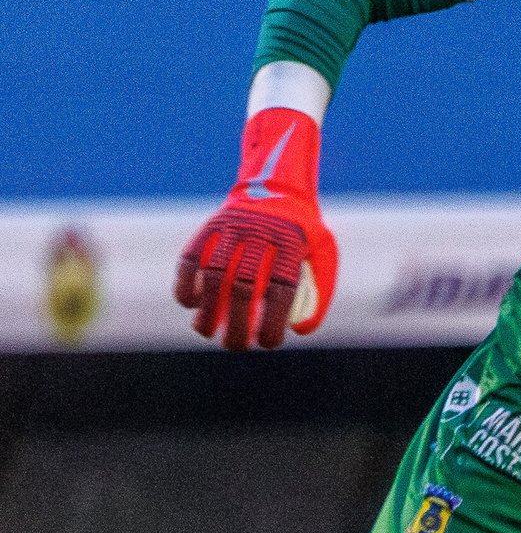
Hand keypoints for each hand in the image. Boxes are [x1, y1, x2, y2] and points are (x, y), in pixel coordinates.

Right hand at [173, 107, 337, 350]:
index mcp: (294, 244)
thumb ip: (318, 291)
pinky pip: (191, 257)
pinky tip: (190, 304)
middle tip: (235, 346)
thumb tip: (299, 330)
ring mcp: (233, 228)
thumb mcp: (323, 253)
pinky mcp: (211, 225)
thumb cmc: (303, 232)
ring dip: (207, 309)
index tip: (266, 343)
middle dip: (237, 323)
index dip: (273, 321)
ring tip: (205, 332)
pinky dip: (186, 282)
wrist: (280, 187)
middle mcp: (262, 234)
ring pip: (215, 274)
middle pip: (246, 287)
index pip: (282, 290)